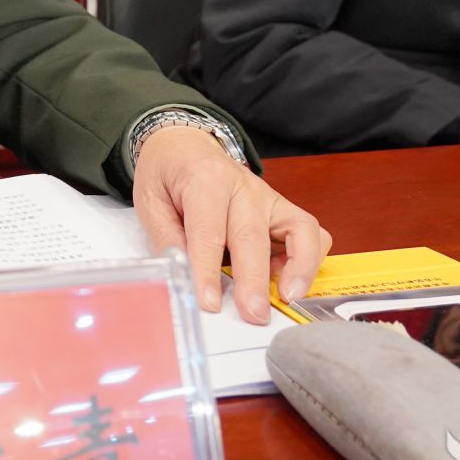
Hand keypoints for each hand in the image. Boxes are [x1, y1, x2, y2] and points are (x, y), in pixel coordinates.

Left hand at [132, 126, 329, 324]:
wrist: (186, 146)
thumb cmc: (168, 174)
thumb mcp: (149, 201)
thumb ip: (167, 238)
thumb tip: (182, 276)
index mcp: (205, 179)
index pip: (208, 231)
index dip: (209, 271)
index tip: (209, 302)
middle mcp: (243, 186)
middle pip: (252, 236)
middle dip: (254, 280)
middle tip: (253, 314)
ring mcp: (268, 196)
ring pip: (298, 230)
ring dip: (298, 268)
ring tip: (288, 298)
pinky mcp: (282, 208)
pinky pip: (310, 232)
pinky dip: (308, 258)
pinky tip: (290, 281)